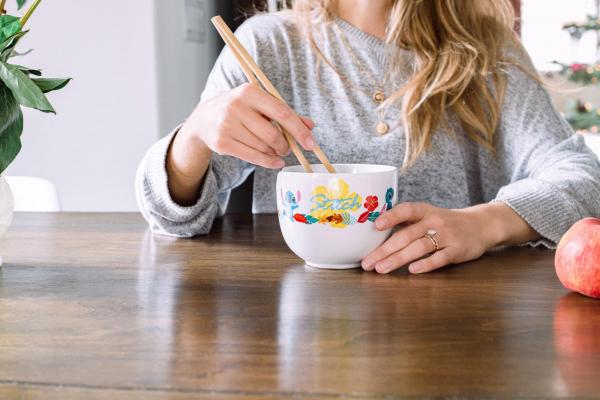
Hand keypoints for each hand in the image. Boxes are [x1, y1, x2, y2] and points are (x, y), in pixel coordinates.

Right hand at [178, 83, 314, 169]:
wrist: (204, 119)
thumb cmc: (239, 110)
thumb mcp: (259, 105)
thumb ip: (285, 114)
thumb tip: (310, 126)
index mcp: (249, 92)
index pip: (281, 112)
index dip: (298, 130)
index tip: (311, 143)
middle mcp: (236, 106)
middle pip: (273, 133)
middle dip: (284, 145)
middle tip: (287, 149)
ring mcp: (227, 125)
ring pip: (263, 146)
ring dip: (274, 152)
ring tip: (275, 151)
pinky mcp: (222, 142)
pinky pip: (252, 156)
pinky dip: (268, 162)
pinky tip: (276, 162)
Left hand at [361, 202, 539, 273]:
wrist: (482, 224)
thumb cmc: (446, 222)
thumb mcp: (428, 215)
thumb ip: (406, 222)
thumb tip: (374, 233)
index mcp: (424, 211)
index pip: (406, 210)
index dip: (390, 217)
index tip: (375, 226)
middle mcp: (434, 221)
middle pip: (406, 235)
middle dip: (384, 250)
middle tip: (367, 262)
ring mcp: (447, 236)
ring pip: (419, 247)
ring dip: (398, 259)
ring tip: (381, 269)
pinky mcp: (458, 250)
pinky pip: (440, 258)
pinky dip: (426, 264)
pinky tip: (412, 270)